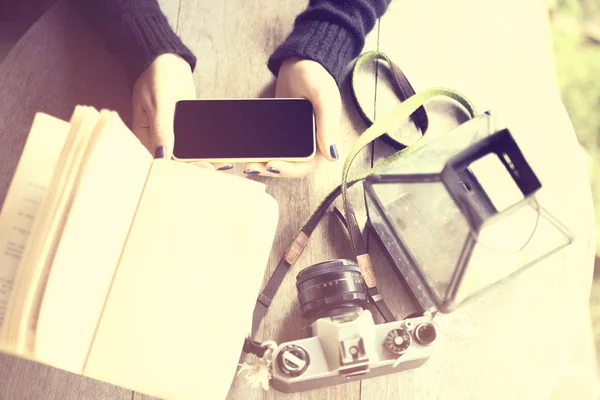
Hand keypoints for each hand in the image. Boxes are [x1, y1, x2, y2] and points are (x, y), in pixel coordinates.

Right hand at [132, 53, 214, 169]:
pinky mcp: (185, 126)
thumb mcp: (159, 104)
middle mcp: (157, 139)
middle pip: (175, 160)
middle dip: (194, 167)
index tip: (198, 170)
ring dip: (203, 158)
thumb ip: (162, 130)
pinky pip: (195, 140)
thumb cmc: (156, 77)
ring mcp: (172, 133)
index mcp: (144, 136)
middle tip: (213, 168)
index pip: (160, 160)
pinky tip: (221, 153)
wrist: (168, 57)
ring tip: (221, 163)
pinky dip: (206, 147)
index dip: (177, 170)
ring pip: (187, 152)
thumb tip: (162, 156)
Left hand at [243, 57, 341, 176]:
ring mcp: (293, 139)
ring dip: (262, 163)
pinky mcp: (279, 132)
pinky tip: (244, 150)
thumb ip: (328, 125)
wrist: (299, 61)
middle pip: (289, 166)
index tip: (272, 166)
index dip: (290, 170)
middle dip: (270, 169)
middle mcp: (309, 144)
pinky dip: (259, 150)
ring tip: (246, 163)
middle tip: (251, 167)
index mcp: (323, 140)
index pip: (307, 166)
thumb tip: (332, 156)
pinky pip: (269, 146)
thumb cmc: (316, 76)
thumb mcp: (323, 97)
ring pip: (278, 158)